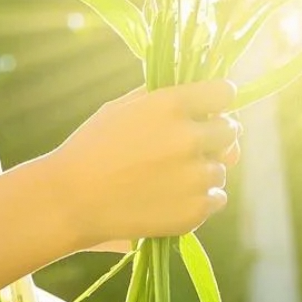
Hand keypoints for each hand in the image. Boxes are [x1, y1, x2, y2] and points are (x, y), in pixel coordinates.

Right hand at [49, 79, 241, 252]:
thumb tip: (196, 92)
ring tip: (168, 175)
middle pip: (230, 130)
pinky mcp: (196, 210)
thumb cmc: (92, 147)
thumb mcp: (121, 107)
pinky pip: (217, 197)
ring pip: (221, 167)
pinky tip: (172, 195)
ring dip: (203, 169)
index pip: (225, 93)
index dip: (217, 99)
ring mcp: (195, 176)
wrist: (72, 198)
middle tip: (187, 145)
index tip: (209, 107)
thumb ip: (162, 95)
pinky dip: (200, 197)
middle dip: (213, 134)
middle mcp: (188, 137)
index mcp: (170, 105)